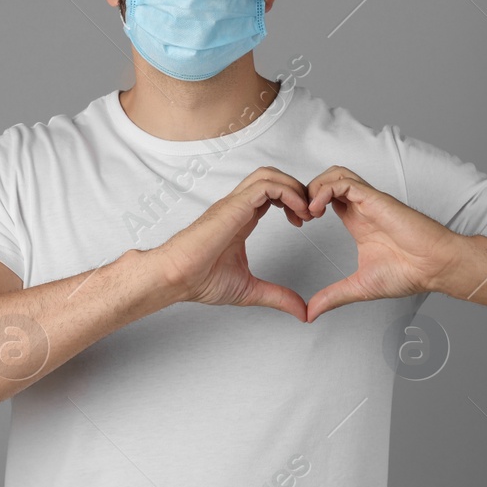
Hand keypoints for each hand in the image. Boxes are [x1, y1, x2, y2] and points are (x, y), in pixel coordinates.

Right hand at [152, 166, 313, 321]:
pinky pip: (266, 186)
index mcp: (240, 219)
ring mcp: (234, 204)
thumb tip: (302, 312)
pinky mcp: (233, 206)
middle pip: (272, 177)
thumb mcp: (250, 290)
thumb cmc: (200, 280)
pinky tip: (296, 213)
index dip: (292, 201)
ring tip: (305, 211)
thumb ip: (277, 296)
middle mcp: (237, 207)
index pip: (270, 194)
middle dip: (297, 189)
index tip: (304, 222)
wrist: (176, 277)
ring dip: (294, 188)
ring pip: (269, 175)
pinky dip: (287, 193)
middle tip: (310, 213)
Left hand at [301, 166, 461, 323]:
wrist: (434, 267)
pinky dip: (325, 190)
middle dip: (306, 191)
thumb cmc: (408, 272)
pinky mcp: (376, 199)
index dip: (307, 205)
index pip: (326, 198)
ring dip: (315, 187)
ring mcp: (369, 201)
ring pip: (335, 174)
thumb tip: (311, 313)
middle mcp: (362, 207)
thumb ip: (333, 296)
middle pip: (328, 179)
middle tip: (297, 215)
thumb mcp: (359, 286)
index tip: (298, 224)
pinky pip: (344, 183)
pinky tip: (317, 210)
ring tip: (308, 211)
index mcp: (357, 221)